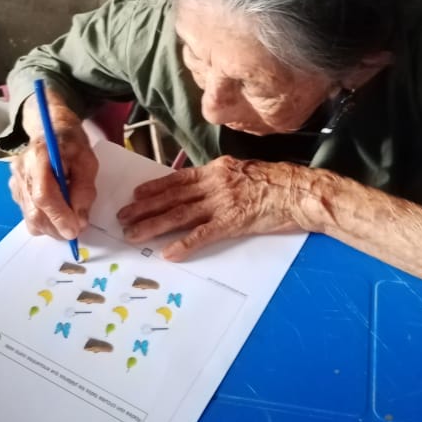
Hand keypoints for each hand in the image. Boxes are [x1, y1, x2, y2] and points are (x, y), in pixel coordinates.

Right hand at [9, 97, 97, 239]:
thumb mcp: (87, 161)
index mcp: (39, 156)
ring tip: (68, 219)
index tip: (74, 230)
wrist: (51, 130)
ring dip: (51, 227)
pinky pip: (27, 214)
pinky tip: (56, 209)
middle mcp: (21, 170)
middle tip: (76, 230)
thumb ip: (84, 190)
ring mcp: (15, 181)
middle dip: (56, 228)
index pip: (44, 194)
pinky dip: (44, 220)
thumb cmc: (71, 144)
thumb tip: (79, 220)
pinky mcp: (14, 190)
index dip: (59, 216)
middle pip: (34, 212)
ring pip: (30, 217)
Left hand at [116, 155, 306, 260]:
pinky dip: (184, 243)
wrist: (299, 191)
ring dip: (154, 225)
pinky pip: (203, 234)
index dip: (155, 187)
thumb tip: (200, 188)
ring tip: (134, 234)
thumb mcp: (243, 171)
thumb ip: (221, 179)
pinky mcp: (233, 222)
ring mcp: (223, 202)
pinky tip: (168, 252)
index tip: (135, 194)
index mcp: (217, 170)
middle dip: (145, 208)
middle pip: (172, 197)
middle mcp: (215, 184)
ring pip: (180, 214)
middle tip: (123, 217)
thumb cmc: (276, 183)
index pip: (178, 179)